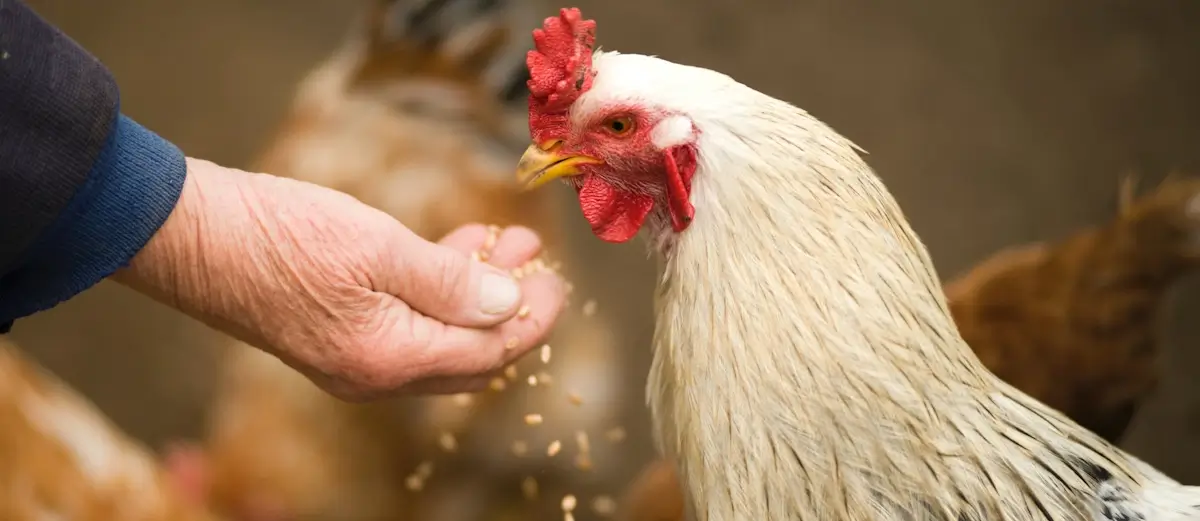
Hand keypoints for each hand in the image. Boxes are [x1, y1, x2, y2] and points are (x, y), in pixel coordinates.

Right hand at [114, 158, 565, 399]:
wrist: (189, 236)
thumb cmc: (279, 235)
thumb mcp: (378, 248)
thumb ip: (451, 282)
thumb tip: (510, 305)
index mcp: (389, 359)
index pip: (488, 353)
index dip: (531, 319)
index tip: (556, 281)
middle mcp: (374, 374)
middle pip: (470, 356)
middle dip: (510, 310)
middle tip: (536, 263)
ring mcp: (353, 359)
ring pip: (440, 337)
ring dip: (476, 293)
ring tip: (505, 242)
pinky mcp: (337, 335)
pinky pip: (407, 325)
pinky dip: (438, 291)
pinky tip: (454, 249)